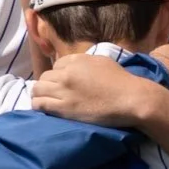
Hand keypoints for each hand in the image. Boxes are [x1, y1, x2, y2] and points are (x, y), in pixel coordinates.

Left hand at [32, 53, 160, 128]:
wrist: (131, 99)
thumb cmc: (122, 81)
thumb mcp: (102, 61)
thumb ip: (85, 62)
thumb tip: (75, 65)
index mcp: (77, 60)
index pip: (56, 65)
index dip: (58, 74)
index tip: (62, 82)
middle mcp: (67, 73)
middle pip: (45, 76)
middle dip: (47, 84)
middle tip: (52, 92)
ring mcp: (64, 90)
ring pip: (38, 89)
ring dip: (39, 94)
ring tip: (43, 100)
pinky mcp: (64, 108)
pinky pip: (40, 104)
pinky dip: (38, 105)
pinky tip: (41, 108)